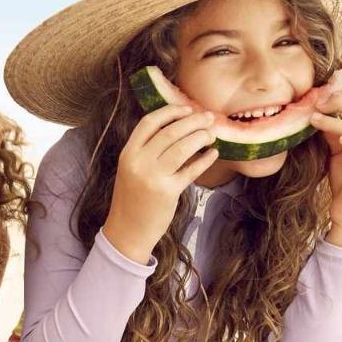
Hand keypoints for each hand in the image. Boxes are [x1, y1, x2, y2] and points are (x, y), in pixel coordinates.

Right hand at [104, 104, 219, 262]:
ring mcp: (153, 177)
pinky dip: (205, 160)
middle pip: (170, 132)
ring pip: (182, 147)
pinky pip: (191, 170)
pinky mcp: (168, 192)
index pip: (149, 122)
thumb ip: (146, 151)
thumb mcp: (130, 170)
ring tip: (212, 134)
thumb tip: (177, 128)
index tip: (187, 109)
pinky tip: (213, 154)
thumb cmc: (132, 199)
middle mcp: (139, 162)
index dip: (171, 112)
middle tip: (209, 118)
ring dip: (201, 137)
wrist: (127, 232)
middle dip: (193, 121)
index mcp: (128, 154)